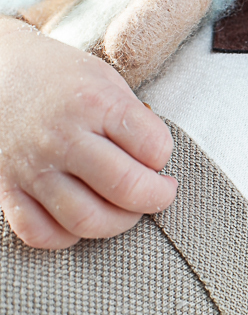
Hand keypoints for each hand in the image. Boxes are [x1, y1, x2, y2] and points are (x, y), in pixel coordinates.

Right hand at [0, 17, 177, 248]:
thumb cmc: (60, 78)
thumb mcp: (106, 81)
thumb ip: (134, 121)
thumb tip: (157, 166)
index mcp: (94, 104)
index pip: (153, 147)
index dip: (165, 158)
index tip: (159, 157)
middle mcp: (61, 138)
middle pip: (125, 189)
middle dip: (156, 197)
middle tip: (158, 191)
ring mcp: (32, 168)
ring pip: (86, 220)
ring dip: (119, 222)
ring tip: (125, 207)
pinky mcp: (6, 189)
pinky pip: (40, 233)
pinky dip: (67, 236)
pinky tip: (81, 216)